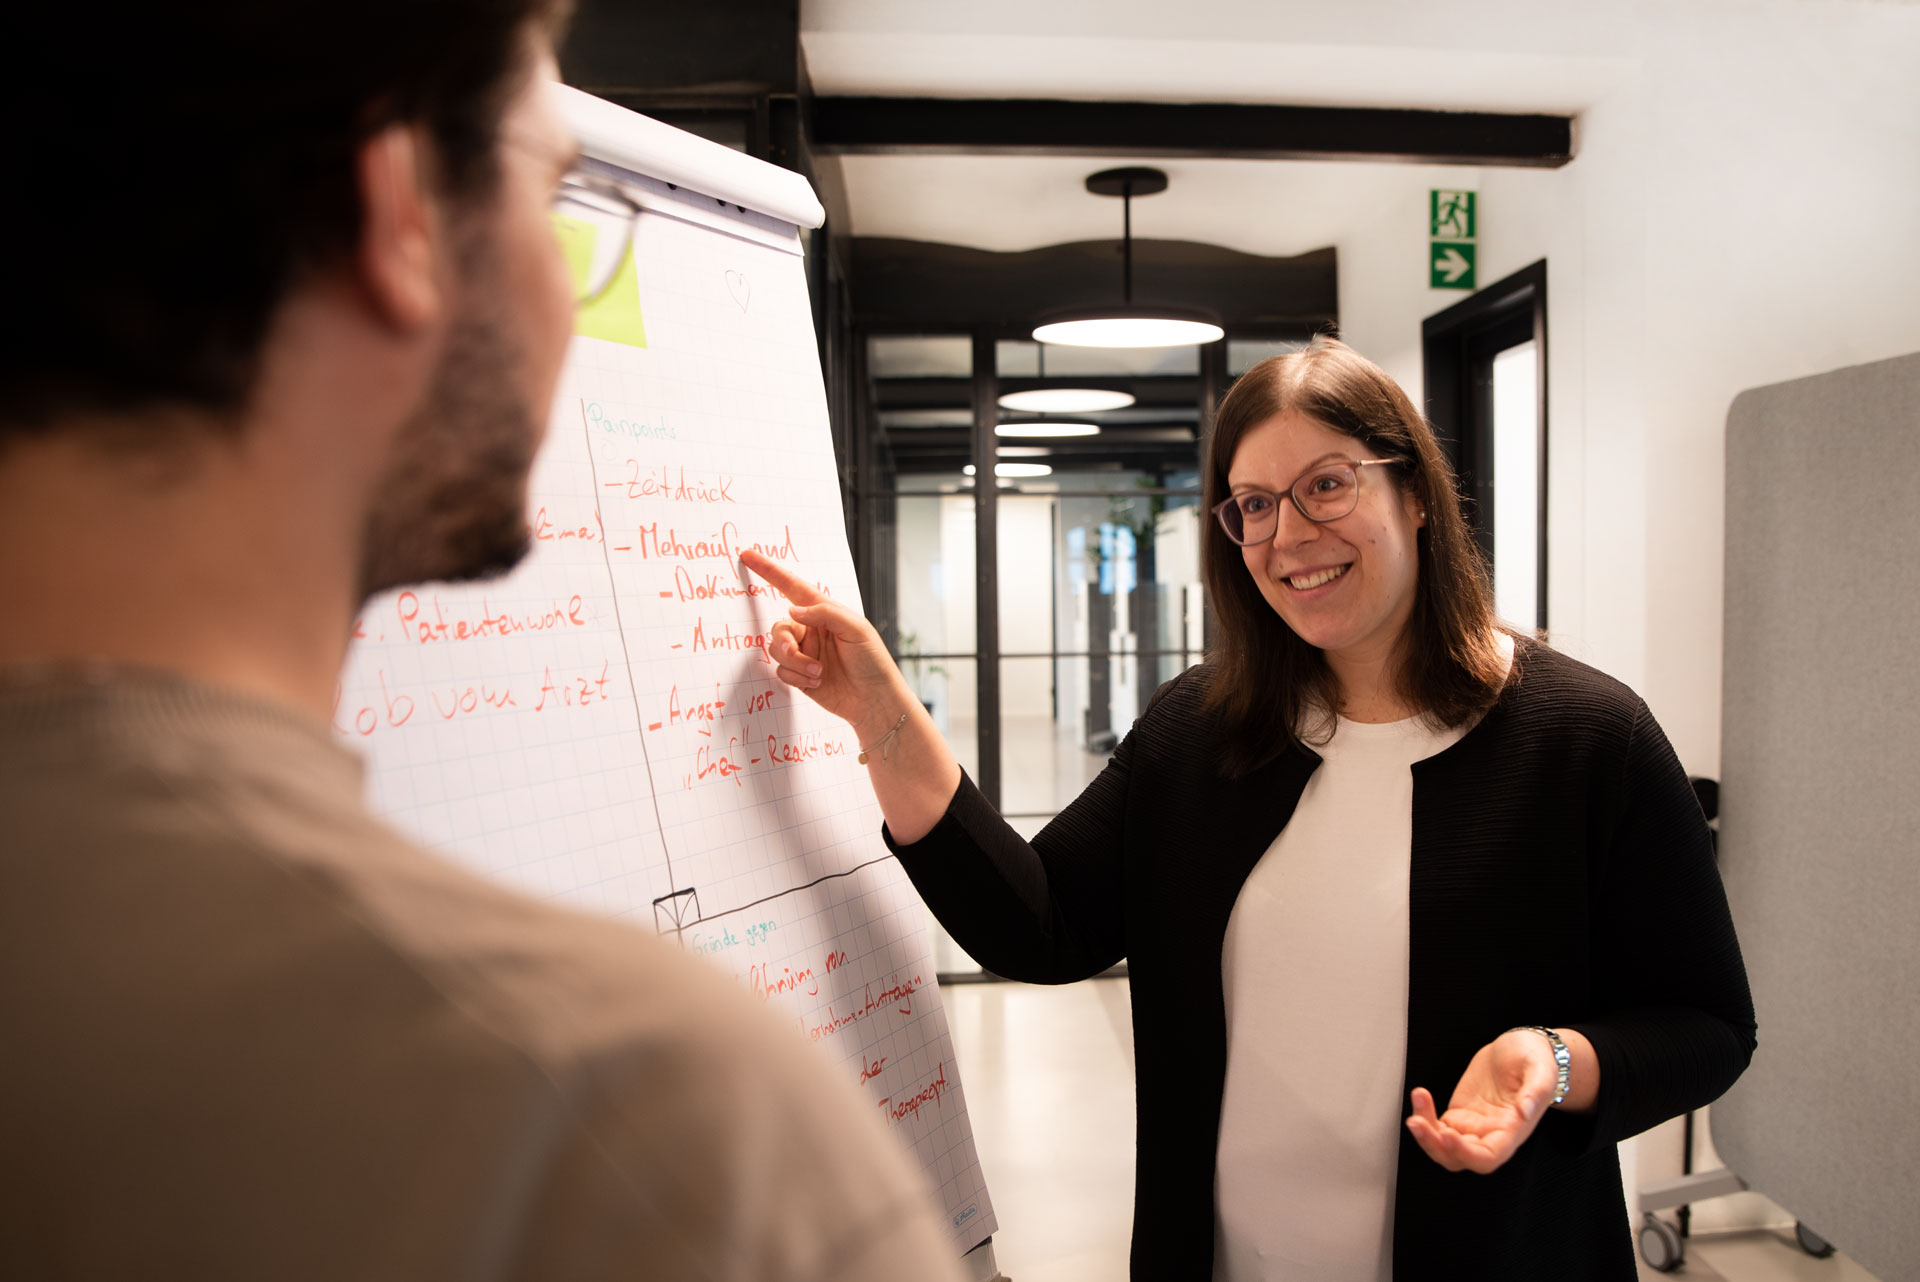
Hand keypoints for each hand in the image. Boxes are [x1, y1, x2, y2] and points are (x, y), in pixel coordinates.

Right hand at [738, 551, 911, 737]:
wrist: (874, 701)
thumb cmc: (872, 661)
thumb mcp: (856, 629)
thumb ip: (824, 613)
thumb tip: (792, 610)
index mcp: (824, 612)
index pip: (792, 587)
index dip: (769, 571)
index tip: (749, 555)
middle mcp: (811, 630)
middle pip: (779, 627)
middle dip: (785, 643)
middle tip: (798, 655)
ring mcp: (805, 653)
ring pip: (777, 650)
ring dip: (794, 663)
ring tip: (818, 673)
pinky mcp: (800, 675)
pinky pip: (781, 671)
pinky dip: (796, 677)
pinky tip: (817, 683)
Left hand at [1405, 1029, 1560, 1173]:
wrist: (1520, 1048)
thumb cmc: (1535, 1059)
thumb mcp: (1542, 1069)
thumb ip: (1537, 1091)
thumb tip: (1526, 1111)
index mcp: (1514, 1130)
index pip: (1488, 1157)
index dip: (1466, 1153)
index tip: (1447, 1134)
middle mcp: (1493, 1134)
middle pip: (1460, 1158)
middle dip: (1435, 1145)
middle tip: (1417, 1121)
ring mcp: (1475, 1126)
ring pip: (1445, 1147)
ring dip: (1425, 1134)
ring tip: (1418, 1102)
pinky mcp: (1461, 1114)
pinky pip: (1437, 1127)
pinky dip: (1424, 1115)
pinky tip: (1420, 1096)